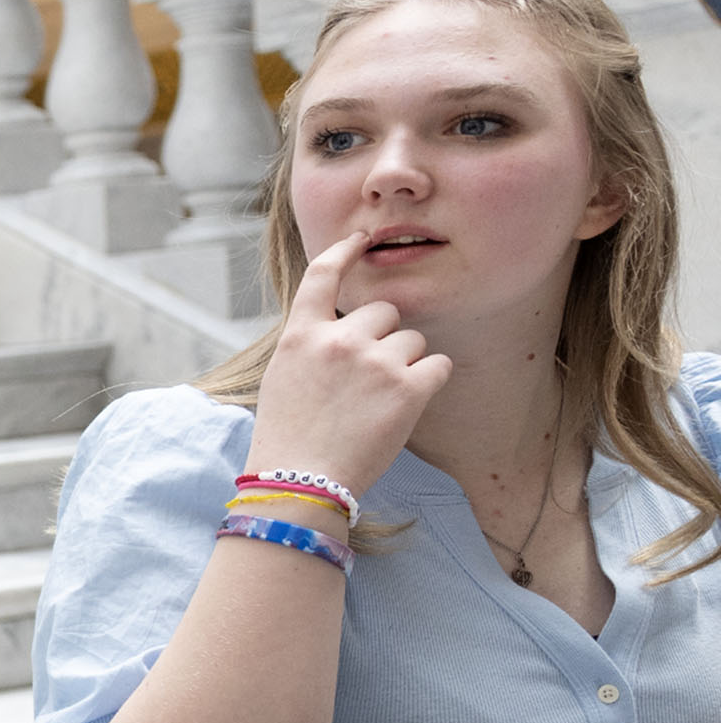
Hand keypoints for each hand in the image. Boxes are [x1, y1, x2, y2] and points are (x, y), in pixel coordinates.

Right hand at [247, 229, 451, 497]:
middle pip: (385, 312)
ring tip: (380, 403)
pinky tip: (407, 406)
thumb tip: (348, 329)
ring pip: (414, 341)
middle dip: (384, 338)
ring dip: (406, 365)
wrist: (299, 483)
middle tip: (368, 380)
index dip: (344, 252)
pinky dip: (430, 383)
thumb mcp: (284, 378)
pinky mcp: (408, 387)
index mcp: (301, 336)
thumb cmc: (288, 439)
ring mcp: (374, 362)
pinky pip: (439, 366)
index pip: (323, 276)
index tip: (361, 239)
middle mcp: (338, 340)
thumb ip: (312, 344)